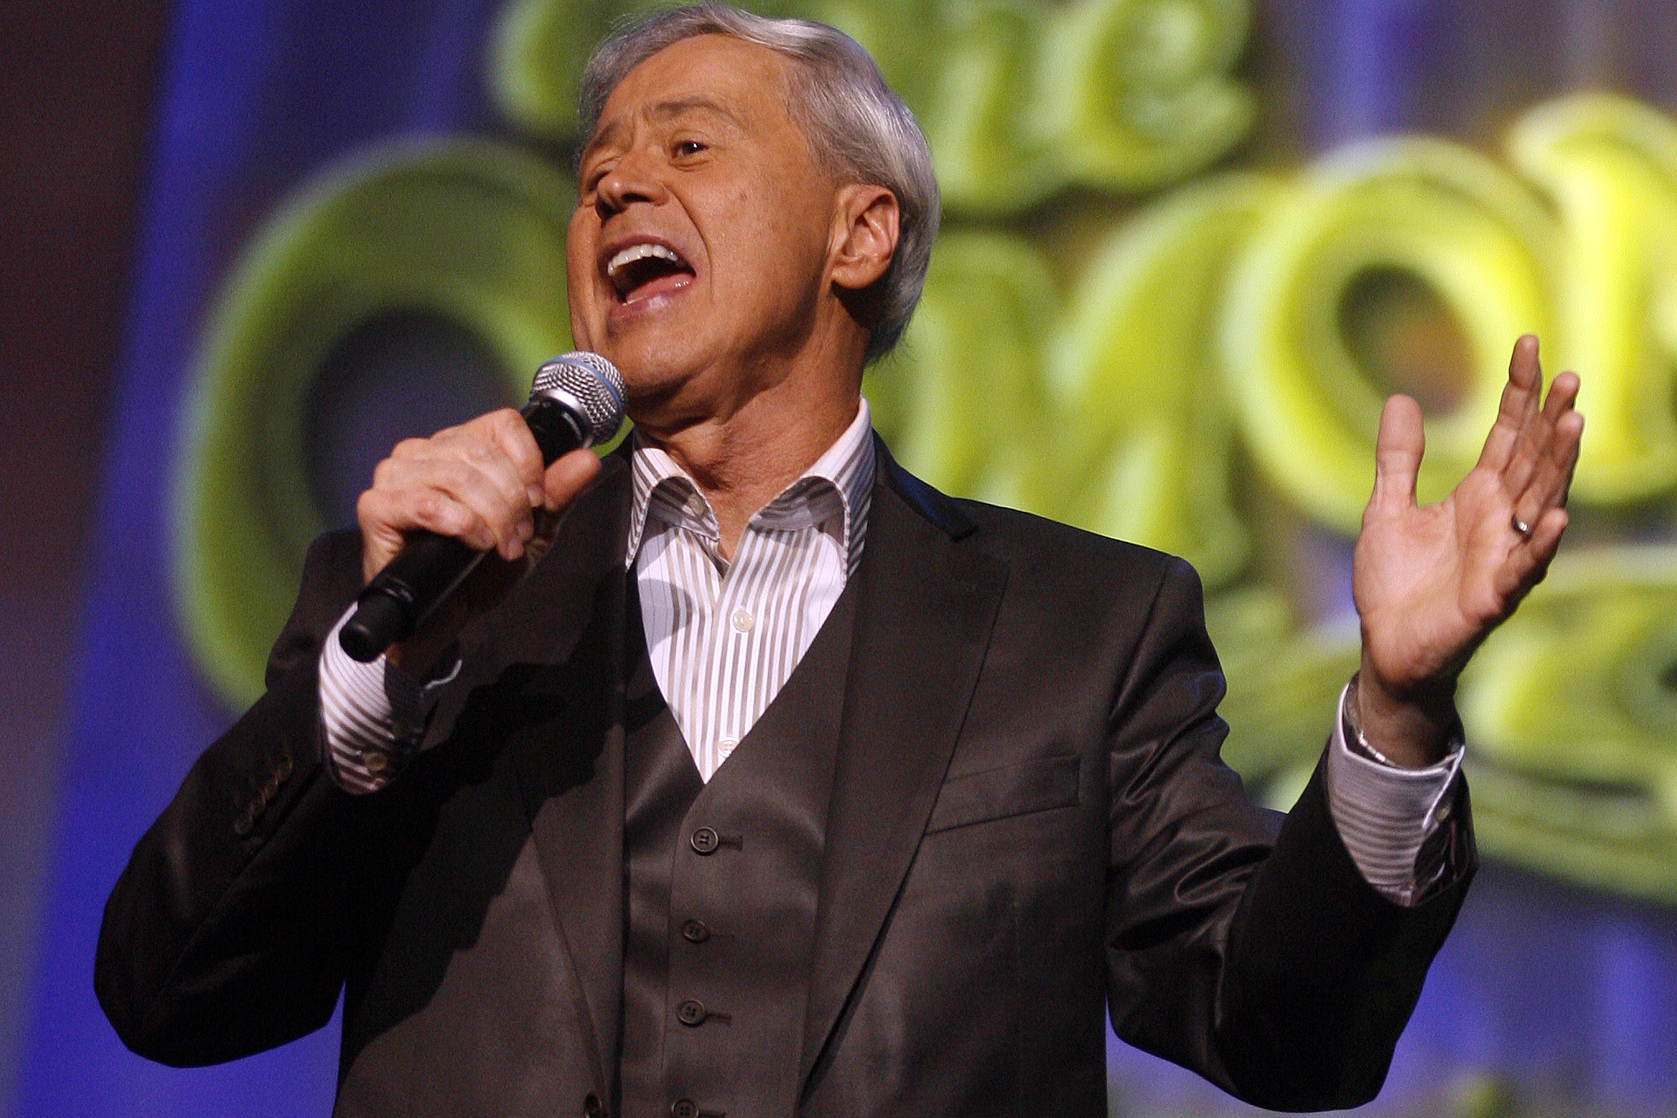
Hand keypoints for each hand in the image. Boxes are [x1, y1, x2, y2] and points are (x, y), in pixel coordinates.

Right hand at [355, 408, 601, 668]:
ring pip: (457, 475)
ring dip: (491, 516)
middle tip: (517, 537)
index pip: (504, 424)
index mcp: (459, 445)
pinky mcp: (376, 506)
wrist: (444, 618)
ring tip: (498, 546)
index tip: (536, 503)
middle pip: (483, 452)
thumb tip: (588, 460)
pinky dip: (462, 525)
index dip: (529, 463)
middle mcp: (423, 451)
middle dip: (512, 501)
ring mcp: (395, 475)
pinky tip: (473, 544)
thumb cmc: (479, 572)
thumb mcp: (532, 532)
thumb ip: (558, 495)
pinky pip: (427, 502)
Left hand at [1351, 335, 1582, 765]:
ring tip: (1573, 424)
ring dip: (1557, 467)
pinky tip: (1556, 515)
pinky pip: (1522, 567)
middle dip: (1551, 421)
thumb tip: (1400, 398)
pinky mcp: (1492, 596)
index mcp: (1478, 498)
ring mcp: (1502, 556)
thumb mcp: (1386, 510)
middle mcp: (1500, 521)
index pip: (1508, 435)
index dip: (1520, 393)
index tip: (1528, 344)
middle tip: (1569, 376)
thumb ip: (1398, 459)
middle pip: (1533, 461)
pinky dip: (1539, 543)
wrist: (1387, 648)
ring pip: (1539, 503)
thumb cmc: (1394, 584)